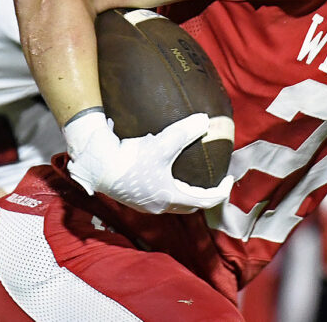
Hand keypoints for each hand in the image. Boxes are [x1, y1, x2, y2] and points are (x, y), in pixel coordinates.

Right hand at [64, 110, 232, 213]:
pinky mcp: (132, 197)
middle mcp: (158, 206)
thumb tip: (206, 120)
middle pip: (189, 206)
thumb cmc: (131, 158)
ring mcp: (144, 204)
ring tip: (190, 176)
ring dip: (184, 193)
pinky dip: (168, 189)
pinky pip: (157, 197)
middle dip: (204, 195)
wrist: (97, 164)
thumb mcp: (163, 143)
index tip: (229, 179)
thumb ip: (186, 131)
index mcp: (170, 198)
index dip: (221, 191)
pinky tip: (164, 172)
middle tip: (213, 181)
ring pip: (172, 203)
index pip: (205, 201)